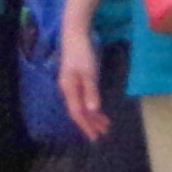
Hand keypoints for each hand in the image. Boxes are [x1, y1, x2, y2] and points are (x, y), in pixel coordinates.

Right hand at [58, 26, 106, 141]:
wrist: (74, 34)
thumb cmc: (82, 52)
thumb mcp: (89, 72)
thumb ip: (91, 91)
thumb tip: (92, 111)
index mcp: (69, 89)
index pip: (78, 113)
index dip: (87, 126)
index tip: (96, 136)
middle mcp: (67, 90)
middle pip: (79, 111)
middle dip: (90, 123)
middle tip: (103, 133)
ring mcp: (70, 85)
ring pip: (81, 105)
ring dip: (92, 115)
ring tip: (104, 124)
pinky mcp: (74, 79)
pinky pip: (82, 98)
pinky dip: (90, 105)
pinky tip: (96, 108)